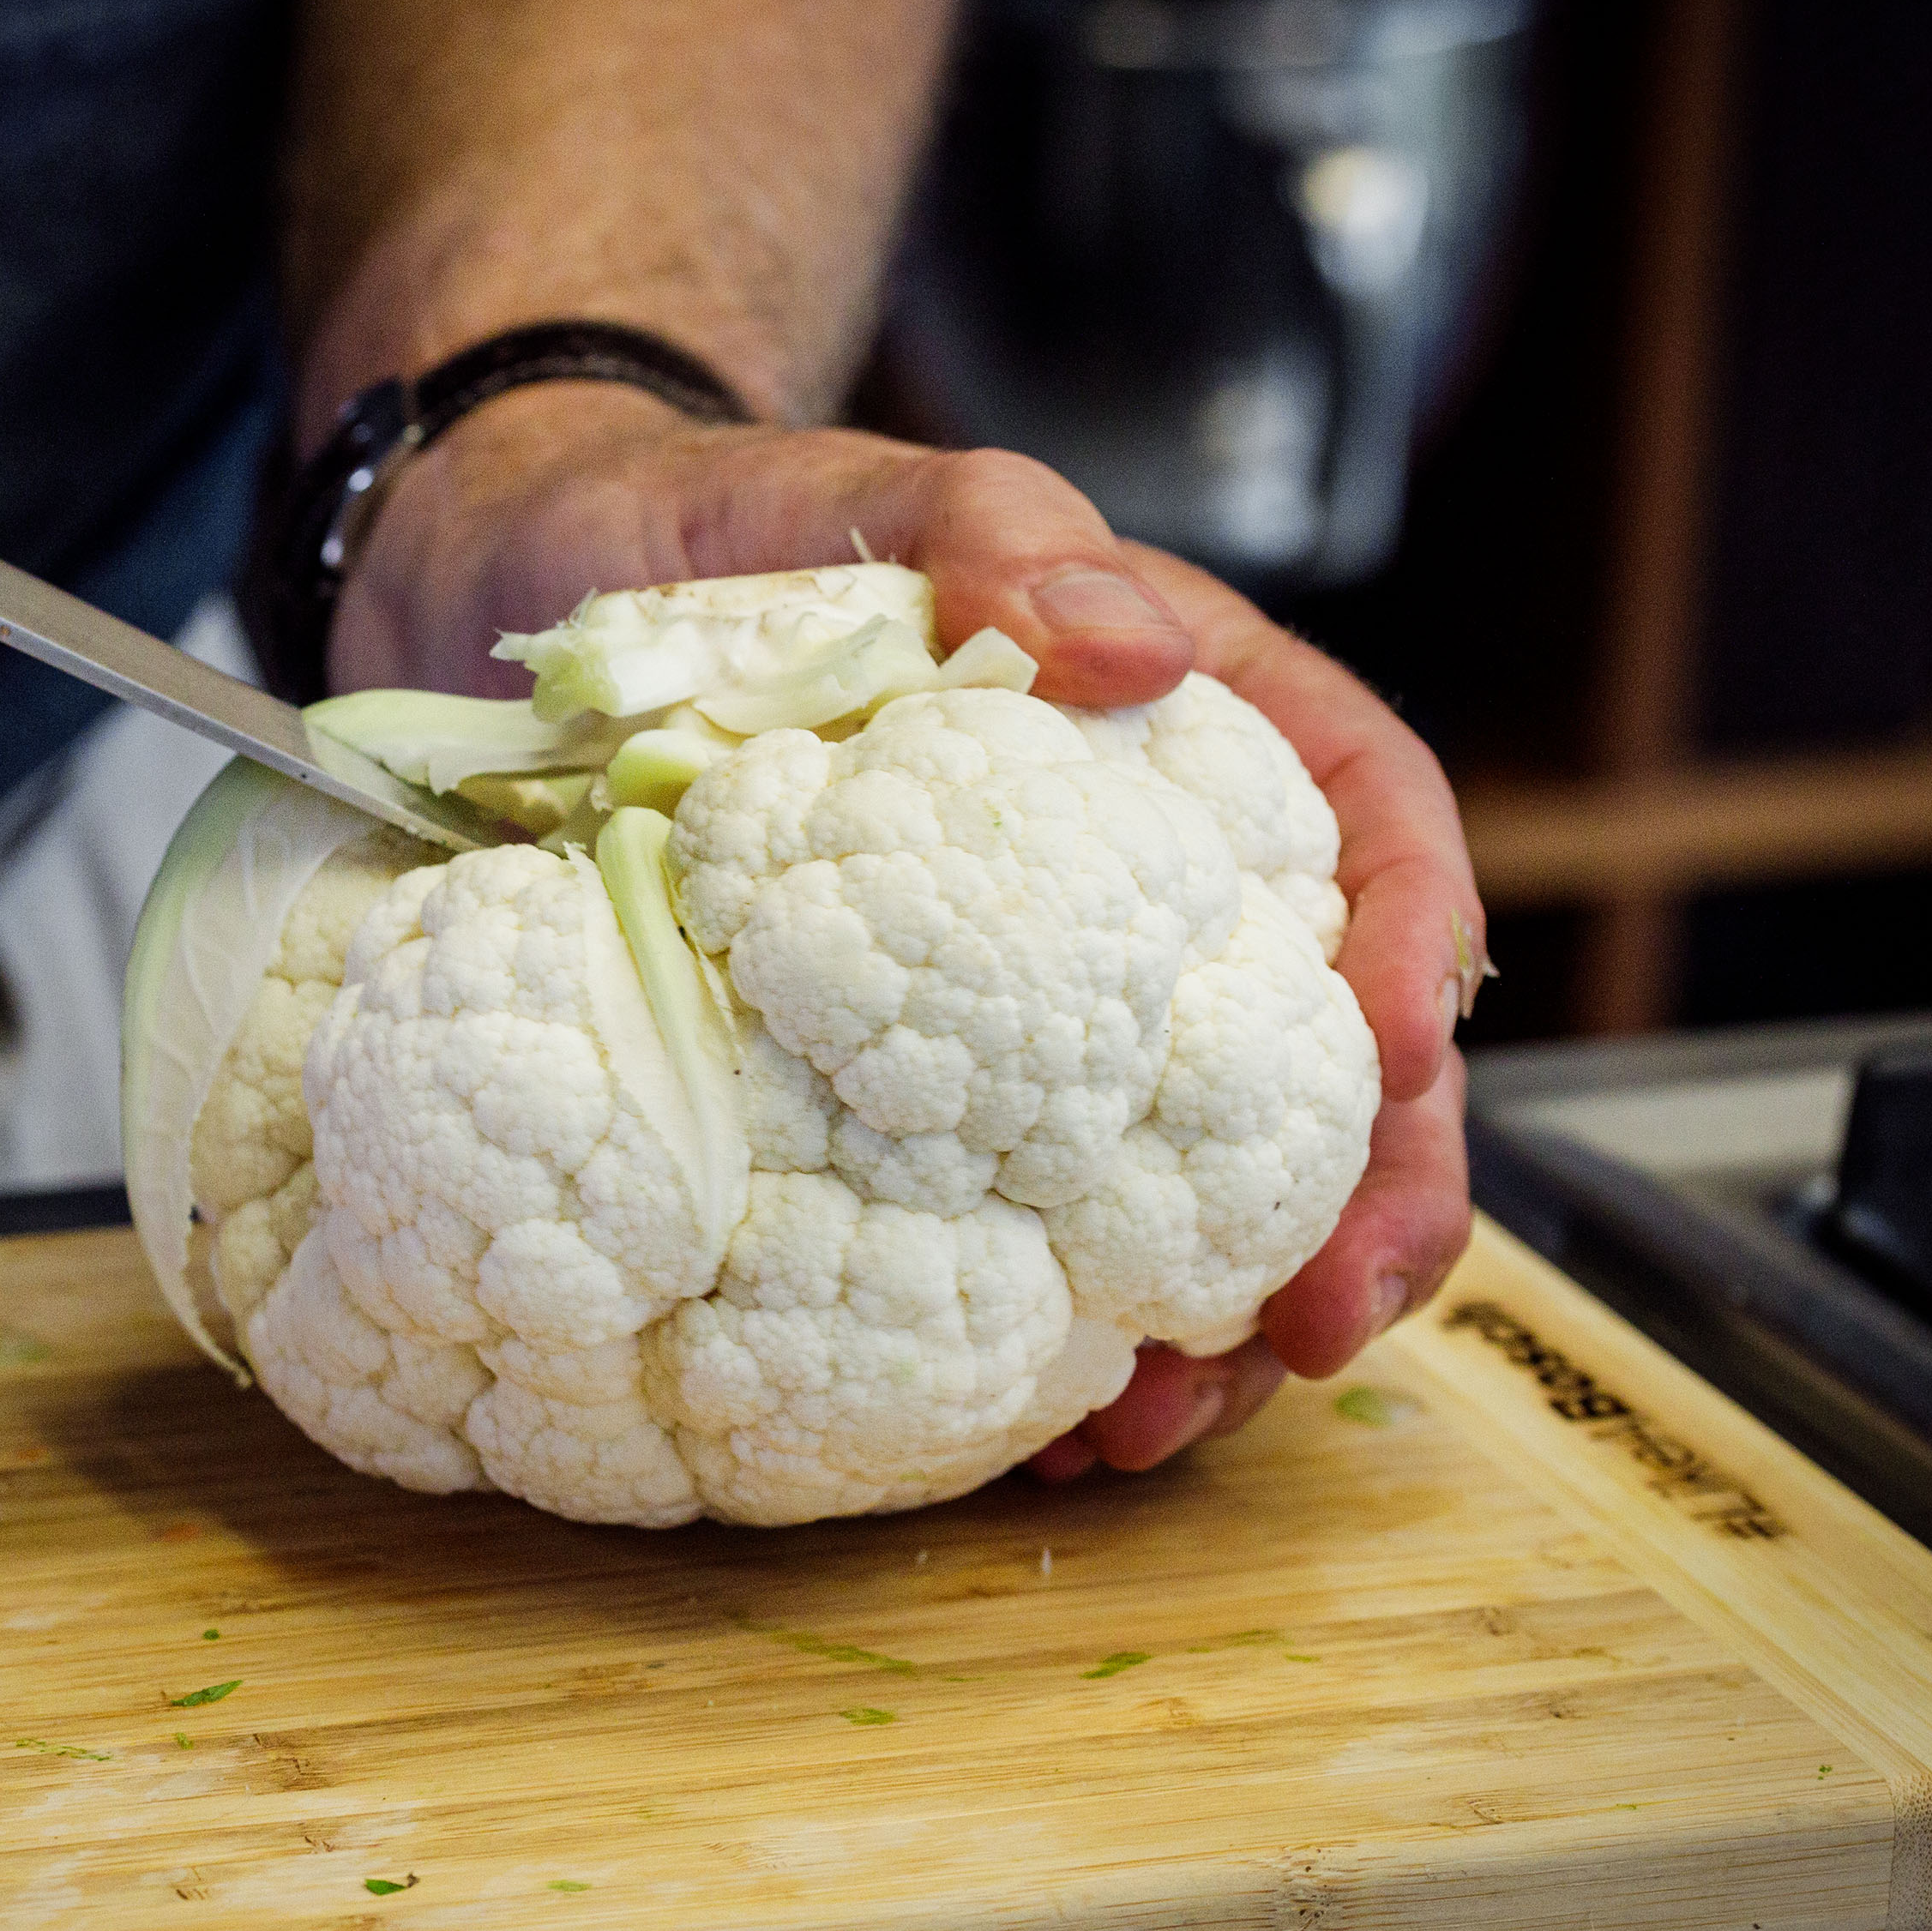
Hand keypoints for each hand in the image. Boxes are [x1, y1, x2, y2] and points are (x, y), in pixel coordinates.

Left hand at [339, 394, 1482, 1476]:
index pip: (1359, 814)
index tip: (1393, 1052)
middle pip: (1310, 1050)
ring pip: (1191, 1181)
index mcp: (1166, 717)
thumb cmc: (705, 532)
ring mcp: (1023, 1005)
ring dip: (1213, 1321)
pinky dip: (1055, 1336)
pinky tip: (1036, 1432)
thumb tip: (1140, 640)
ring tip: (1157, 1429)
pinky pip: (1024, 1231)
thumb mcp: (851, 497)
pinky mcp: (913, 1095)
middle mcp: (1124, 879)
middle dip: (1359, 1199)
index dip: (1408, 935)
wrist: (523, 602)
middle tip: (1316, 1327)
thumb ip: (994, 530)